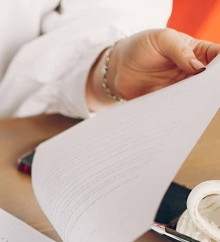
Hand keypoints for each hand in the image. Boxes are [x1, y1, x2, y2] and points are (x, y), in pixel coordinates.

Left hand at [87, 29, 219, 110]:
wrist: (116, 65)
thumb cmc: (142, 45)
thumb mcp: (163, 39)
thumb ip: (180, 51)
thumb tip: (199, 68)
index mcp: (197, 52)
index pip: (216, 57)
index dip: (219, 66)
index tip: (216, 74)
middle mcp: (191, 72)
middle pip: (207, 82)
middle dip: (209, 88)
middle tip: (207, 95)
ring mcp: (178, 88)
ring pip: (192, 98)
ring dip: (193, 103)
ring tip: (192, 108)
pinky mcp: (164, 102)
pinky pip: (173, 110)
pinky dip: (175, 114)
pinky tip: (175, 117)